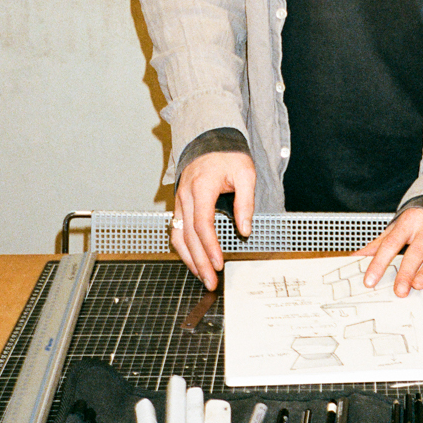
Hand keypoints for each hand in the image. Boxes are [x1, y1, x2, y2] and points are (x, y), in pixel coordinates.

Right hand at [171, 151, 256, 290]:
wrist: (210, 140)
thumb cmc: (228, 156)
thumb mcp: (245, 173)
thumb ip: (246, 202)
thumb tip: (245, 230)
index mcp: (201, 187)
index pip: (202, 223)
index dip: (210, 246)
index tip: (218, 263)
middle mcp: (186, 195)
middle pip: (189, 235)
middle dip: (200, 261)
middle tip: (211, 281)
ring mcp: (180, 200)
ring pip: (179, 236)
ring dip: (189, 259)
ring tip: (202, 277)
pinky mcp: (180, 204)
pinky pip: (177, 230)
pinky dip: (183, 248)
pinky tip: (193, 261)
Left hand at [358, 207, 422, 297]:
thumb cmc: (420, 218)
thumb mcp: (399, 225)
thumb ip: (380, 242)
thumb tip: (358, 255)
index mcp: (407, 225)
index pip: (390, 245)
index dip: (379, 263)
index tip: (370, 280)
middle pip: (413, 253)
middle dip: (405, 272)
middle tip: (399, 290)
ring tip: (419, 284)